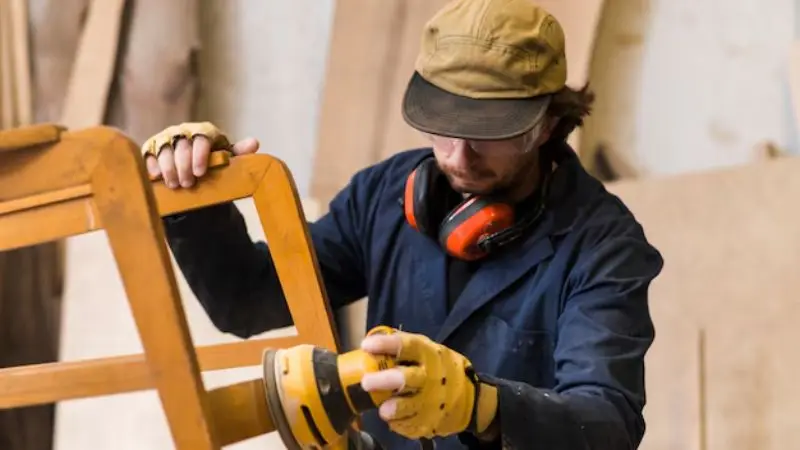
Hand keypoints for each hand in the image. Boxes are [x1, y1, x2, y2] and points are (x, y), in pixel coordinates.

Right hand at [140, 121, 259, 188]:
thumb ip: (239, 151)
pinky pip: (148, 153)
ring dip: (169, 168)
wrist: (194, 168)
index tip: (200, 173)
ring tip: (175, 185)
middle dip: (184, 165)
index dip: (200, 155)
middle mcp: (184, 130)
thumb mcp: (228, 158)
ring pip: (164, 149)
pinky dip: (152, 165)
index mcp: (204, 131)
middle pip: (182, 145)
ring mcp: (166, 137)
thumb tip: (254, 143)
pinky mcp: (151, 147)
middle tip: (188, 184)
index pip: (202, 138)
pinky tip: (157, 177)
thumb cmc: (214, 161)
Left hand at [359, 326, 497, 439]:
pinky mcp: (429, 421)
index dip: (386, 345)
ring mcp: (432, 401)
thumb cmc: (437, 368)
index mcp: (428, 354)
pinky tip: (391, 419)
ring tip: (383, 410)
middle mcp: (431, 376)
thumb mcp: (427, 350)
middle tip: (366, 382)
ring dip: (397, 407)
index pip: (407, 346)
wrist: (467, 396)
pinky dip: (400, 422)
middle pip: (407, 377)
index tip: (366, 346)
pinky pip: (412, 423)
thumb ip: (403, 346)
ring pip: (411, 404)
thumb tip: (371, 340)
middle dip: (386, 380)